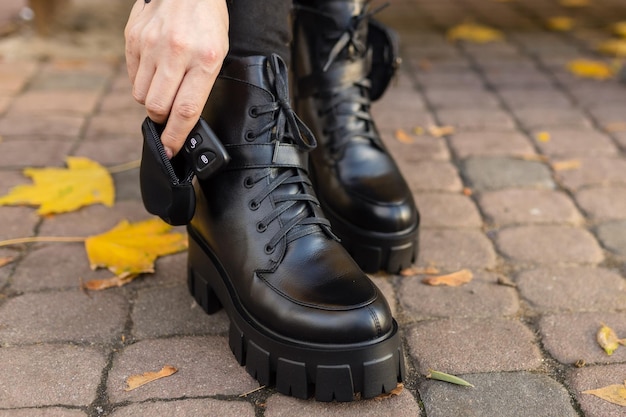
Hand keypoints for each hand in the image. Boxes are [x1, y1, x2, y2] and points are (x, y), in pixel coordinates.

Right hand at [125, 0, 228, 157]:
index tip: (170, 151)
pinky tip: (155, 68)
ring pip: (141, 95)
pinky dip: (142, 81)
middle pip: (158, 107)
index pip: (186, 111)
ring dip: (151, 99)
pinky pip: (132, 76)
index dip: (176, 137)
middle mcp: (177, 53)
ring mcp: (151, 45)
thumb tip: (182, 120)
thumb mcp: (217, 54)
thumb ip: (200, 86)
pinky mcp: (133, 38)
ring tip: (164, 84)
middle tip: (169, 115)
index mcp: (205, 60)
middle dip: (162, 119)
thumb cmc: (207, 23)